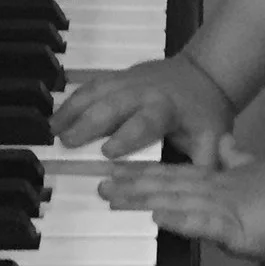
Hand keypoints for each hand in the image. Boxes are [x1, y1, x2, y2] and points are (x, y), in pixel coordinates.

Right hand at [51, 53, 237, 165]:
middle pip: (112, 105)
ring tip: (52, 130)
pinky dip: (72, 99)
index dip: (127, 136)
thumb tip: (204, 191)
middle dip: (89, 122)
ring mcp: (128, 81)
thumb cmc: (205, 112)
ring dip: (73, 109)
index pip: (145, 121)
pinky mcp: (118, 77)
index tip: (108, 152)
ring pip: (96, 92)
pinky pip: (92, 86)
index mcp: (167, 108)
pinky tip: (56, 116)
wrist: (205, 74)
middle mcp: (144, 92)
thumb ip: (205, 162)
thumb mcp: (212, 137)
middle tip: (66, 142)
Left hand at [99, 150, 264, 258]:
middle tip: (98, 186)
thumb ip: (235, 156)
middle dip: (129, 187)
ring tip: (113, 200)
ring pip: (173, 202)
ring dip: (142, 201)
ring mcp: (219, 208)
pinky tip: (157, 219)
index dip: (141, 173)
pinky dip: (179, 220)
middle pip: (163, 186)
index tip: (114, 173)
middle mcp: (210, 190)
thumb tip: (223, 142)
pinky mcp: (232, 228)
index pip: (170, 174)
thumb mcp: (255, 165)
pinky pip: (202, 224)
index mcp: (214, 179)